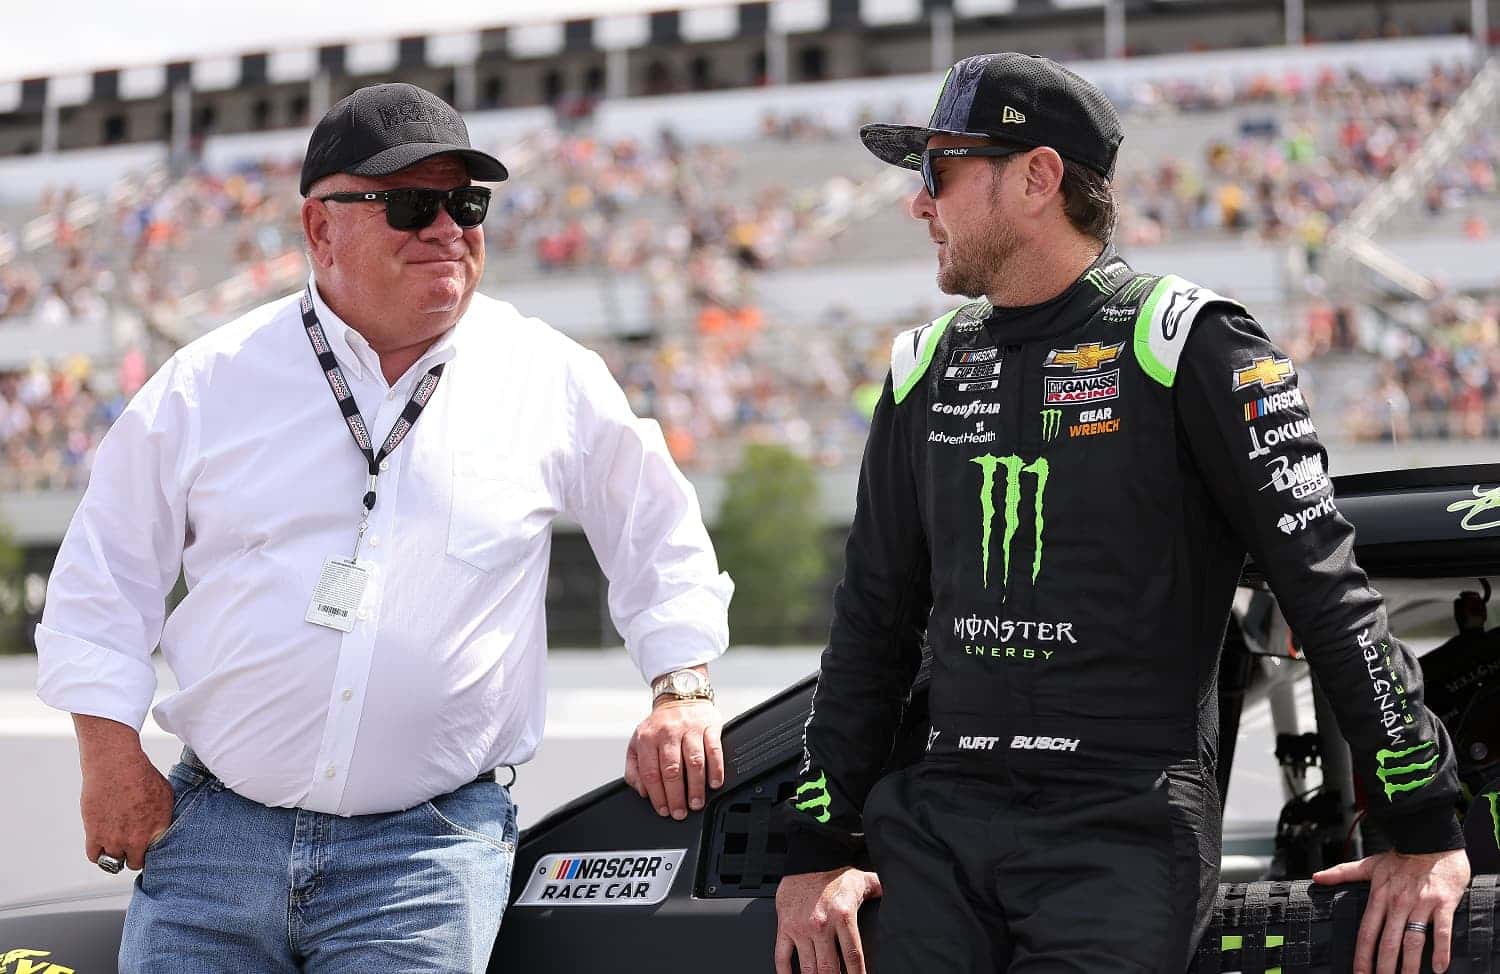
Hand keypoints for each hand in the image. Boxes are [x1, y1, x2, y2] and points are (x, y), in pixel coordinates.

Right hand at [76, 721, 173, 871]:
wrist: (116, 765)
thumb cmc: (142, 774)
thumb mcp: (166, 794)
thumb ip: (165, 816)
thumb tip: (163, 827)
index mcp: (159, 829)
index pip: (158, 855)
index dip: (151, 851)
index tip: (146, 848)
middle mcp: (138, 839)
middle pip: (136, 863)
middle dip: (134, 857)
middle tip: (130, 848)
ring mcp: (116, 839)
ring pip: (114, 862)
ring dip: (115, 854)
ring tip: (116, 843)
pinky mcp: (95, 835)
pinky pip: (95, 857)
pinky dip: (98, 853)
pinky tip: (101, 843)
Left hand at [623, 698, 723, 819]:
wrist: (680, 696)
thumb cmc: (659, 726)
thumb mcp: (638, 742)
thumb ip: (634, 768)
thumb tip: (642, 791)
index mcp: (647, 738)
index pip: (650, 773)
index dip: (657, 796)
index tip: (663, 810)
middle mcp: (668, 732)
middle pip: (672, 770)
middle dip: (676, 796)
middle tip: (680, 812)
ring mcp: (690, 729)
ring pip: (694, 762)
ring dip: (696, 787)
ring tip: (696, 803)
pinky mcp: (709, 726)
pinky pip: (714, 750)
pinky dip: (716, 769)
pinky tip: (714, 783)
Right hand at [775, 867, 882, 973]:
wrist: (806, 858)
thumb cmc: (834, 871)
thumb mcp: (862, 881)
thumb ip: (878, 891)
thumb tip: (895, 895)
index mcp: (843, 916)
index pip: (854, 956)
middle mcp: (821, 925)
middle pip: (830, 968)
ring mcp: (801, 928)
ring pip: (808, 967)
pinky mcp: (784, 927)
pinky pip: (782, 956)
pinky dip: (786, 972)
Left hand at [1314, 848, 1469, 973]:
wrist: (1432, 841)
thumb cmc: (1402, 857)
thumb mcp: (1370, 864)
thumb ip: (1342, 873)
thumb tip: (1316, 877)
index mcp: (1379, 896)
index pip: (1366, 932)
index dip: (1362, 955)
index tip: (1359, 972)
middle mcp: (1397, 903)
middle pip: (1388, 942)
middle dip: (1384, 967)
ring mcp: (1420, 904)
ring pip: (1413, 940)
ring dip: (1410, 965)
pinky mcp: (1443, 903)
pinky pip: (1441, 931)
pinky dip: (1441, 950)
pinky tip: (1438, 968)